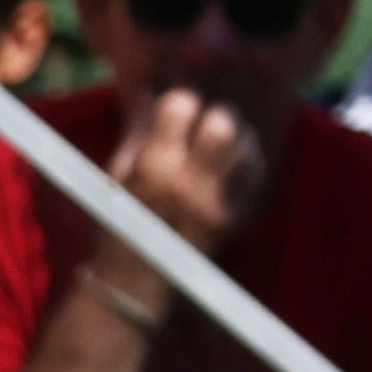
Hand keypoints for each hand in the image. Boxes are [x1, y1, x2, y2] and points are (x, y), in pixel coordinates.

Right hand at [108, 88, 270, 257]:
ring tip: (215, 146)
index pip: (181, 104)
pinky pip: (255, 168)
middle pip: (225, 121)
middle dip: (213, 114)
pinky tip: (226, 165)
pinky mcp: (238, 214)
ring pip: (247, 142)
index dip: (176, 103)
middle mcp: (193, 183)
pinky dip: (244, 158)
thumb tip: (154, 91)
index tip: (170, 114)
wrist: (138, 280)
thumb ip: (138, 130)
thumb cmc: (118, 222)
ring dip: (233, 135)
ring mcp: (220, 201)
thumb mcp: (116, 175)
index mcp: (154, 170)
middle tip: (201, 125)